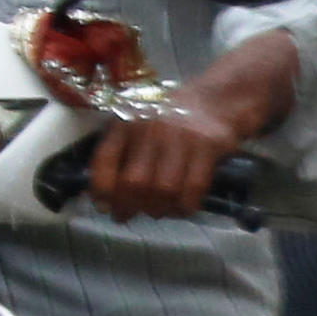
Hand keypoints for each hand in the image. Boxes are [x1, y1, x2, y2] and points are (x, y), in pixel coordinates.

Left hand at [81, 96, 244, 219]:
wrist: (214, 101)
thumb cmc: (168, 122)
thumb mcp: (136, 127)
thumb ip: (118, 156)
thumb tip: (105, 202)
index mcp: (127, 123)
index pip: (105, 159)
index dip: (102, 189)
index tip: (105, 206)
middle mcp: (151, 129)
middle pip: (135, 182)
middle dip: (130, 206)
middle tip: (130, 214)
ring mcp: (181, 138)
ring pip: (165, 189)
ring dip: (160, 209)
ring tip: (158, 211)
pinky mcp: (208, 147)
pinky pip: (194, 188)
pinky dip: (185, 206)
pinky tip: (182, 207)